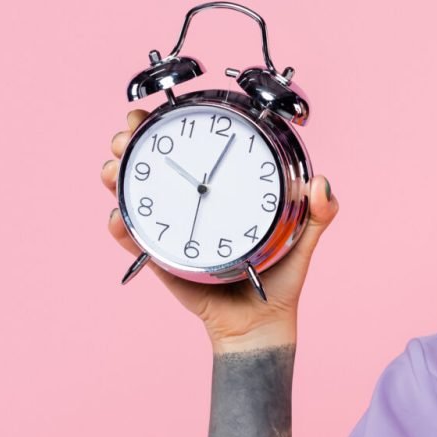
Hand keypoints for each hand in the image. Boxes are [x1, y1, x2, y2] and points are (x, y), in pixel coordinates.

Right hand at [103, 109, 339, 349]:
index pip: (189, 149)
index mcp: (220, 191)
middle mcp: (192, 204)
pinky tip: (117, 218)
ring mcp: (172, 230)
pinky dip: (120, 227)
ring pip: (133, 196)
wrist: (261, 324)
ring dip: (116, 178)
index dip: (163, 126)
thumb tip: (322, 184)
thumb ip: (320, 212)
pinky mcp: (162, 259)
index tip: (151, 113)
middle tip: (126, 137)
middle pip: (150, 165)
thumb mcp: (303, 238)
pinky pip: (135, 240)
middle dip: (129, 144)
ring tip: (114, 171)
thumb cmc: (279, 279)